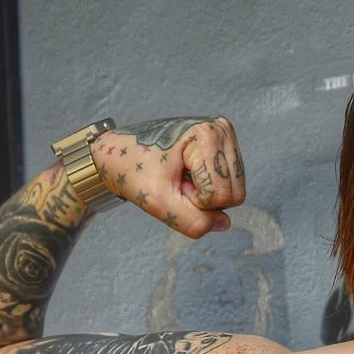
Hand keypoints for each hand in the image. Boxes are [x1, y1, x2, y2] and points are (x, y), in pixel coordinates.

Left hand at [89, 115, 245, 236]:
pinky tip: (187, 174)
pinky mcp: (223, 145)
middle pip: (234, 194)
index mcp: (207, 136)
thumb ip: (195, 222)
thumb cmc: (133, 169)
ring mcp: (224, 136)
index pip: (222, 196)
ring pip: (234, 191)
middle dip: (204, 198)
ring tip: (180, 178)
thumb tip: (223, 223)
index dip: (196, 201)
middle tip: (177, 183)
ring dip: (206, 194)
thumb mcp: (159, 204)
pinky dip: (208, 187)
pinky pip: (229, 184)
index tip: (172, 184)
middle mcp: (221, 130)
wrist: (119, 151)